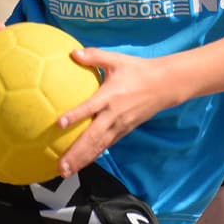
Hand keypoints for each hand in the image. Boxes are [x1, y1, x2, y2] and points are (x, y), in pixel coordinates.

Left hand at [52, 47, 174, 176]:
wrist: (165, 85)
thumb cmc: (138, 70)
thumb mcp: (117, 60)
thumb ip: (94, 56)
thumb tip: (73, 52)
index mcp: (110, 96)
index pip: (90, 107)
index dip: (75, 116)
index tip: (59, 124)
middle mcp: (114, 114)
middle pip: (92, 137)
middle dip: (76, 153)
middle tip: (60, 165)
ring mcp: (120, 125)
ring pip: (98, 146)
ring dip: (82, 160)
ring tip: (65, 172)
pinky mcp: (124, 131)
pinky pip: (106, 146)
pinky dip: (93, 156)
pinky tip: (81, 164)